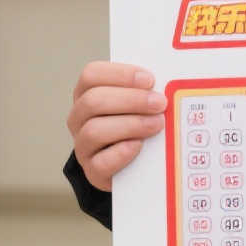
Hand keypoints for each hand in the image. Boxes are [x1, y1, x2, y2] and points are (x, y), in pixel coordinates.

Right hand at [69, 61, 166, 190]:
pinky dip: (121, 153)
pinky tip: (139, 145)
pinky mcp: (92, 171)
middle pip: (93, 101)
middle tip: (160, 103)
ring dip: (130, 125)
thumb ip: (146, 90)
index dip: (120, 74)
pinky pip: (100, 163)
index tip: (150, 80)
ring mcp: (83, 146)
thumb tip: (167, 82)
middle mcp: (79, 118)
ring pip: (94, 131)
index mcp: (86, 93)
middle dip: (131, 100)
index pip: (91, 74)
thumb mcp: (137, 103)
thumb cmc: (136, 124)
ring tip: (157, 124)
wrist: (130, 164)